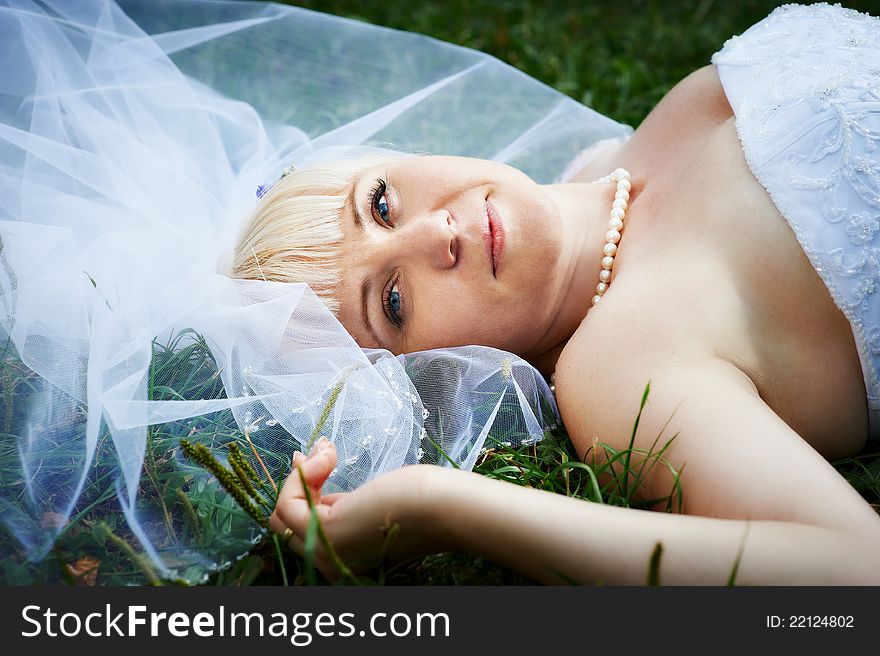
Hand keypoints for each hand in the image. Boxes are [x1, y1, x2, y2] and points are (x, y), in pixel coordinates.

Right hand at [269, 438, 442, 580]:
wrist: (444, 506)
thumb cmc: (419, 499)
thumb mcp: (368, 504)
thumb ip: (340, 505)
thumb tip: (309, 476)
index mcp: (340, 561)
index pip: (301, 531)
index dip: (304, 494)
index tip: (318, 462)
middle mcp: (328, 566)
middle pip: (286, 524)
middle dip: (299, 482)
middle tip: (321, 454)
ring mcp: (326, 553)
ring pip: (282, 514)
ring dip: (299, 476)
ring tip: (325, 451)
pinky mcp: (328, 532)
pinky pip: (289, 503)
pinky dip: (301, 475)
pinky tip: (325, 455)